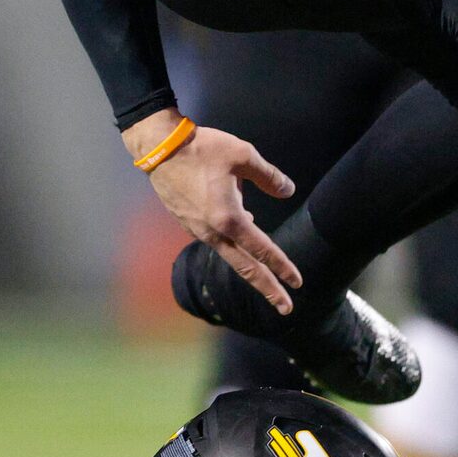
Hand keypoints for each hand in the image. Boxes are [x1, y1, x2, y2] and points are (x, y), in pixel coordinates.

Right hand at [126, 111, 299, 314]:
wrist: (160, 148)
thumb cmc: (203, 148)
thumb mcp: (243, 155)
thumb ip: (269, 177)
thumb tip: (288, 191)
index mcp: (230, 218)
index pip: (263, 249)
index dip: (282, 266)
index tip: (297, 283)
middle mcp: (213, 232)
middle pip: (245, 268)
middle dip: (268, 288)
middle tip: (286, 308)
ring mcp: (197, 230)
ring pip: (229, 254)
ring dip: (249, 263)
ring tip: (267, 268)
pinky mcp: (187, 223)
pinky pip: (215, 239)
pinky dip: (232, 242)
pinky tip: (239, 228)